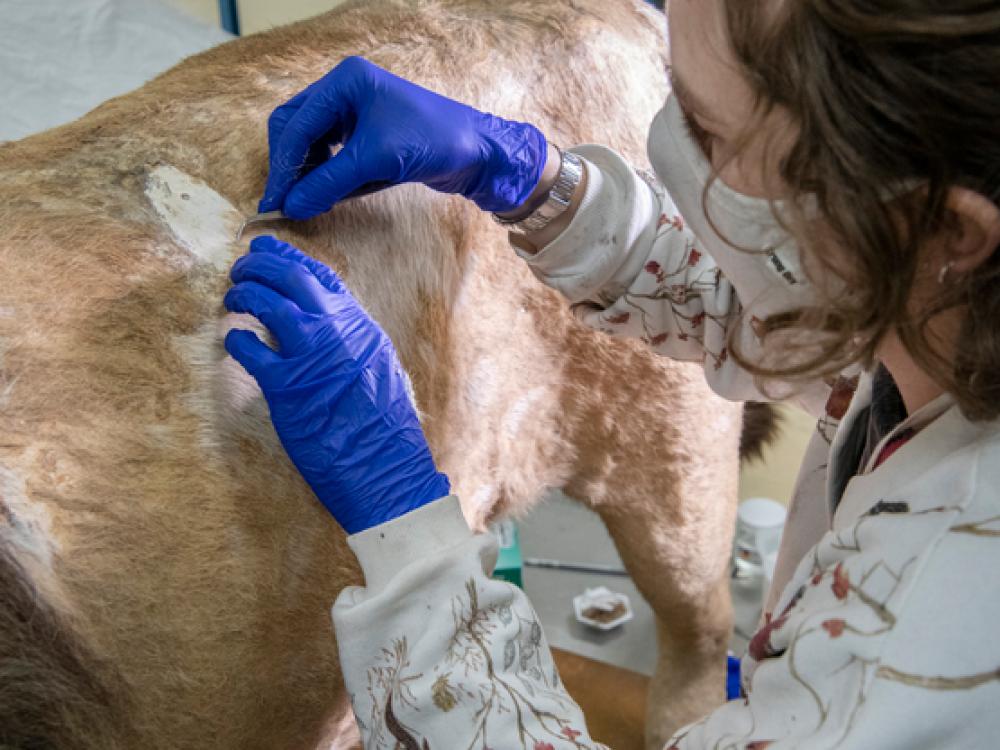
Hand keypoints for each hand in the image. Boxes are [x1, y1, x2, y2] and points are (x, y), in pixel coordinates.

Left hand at [223, 235, 450, 533]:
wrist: (385, 464)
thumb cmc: (384, 425)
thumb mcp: (380, 368)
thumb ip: (352, 341)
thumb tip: (326, 325)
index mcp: (360, 326)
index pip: (321, 277)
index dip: (291, 258)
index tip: (270, 249)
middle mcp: (337, 332)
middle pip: (292, 279)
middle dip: (261, 264)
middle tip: (242, 265)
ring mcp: (312, 356)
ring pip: (268, 304)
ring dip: (245, 294)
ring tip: (233, 296)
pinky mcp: (287, 387)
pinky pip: (251, 350)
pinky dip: (237, 340)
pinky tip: (233, 339)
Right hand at [259, 55, 547, 218]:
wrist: (479, 152)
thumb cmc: (434, 141)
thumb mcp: (375, 160)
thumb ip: (329, 182)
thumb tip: (291, 206)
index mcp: (345, 81)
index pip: (296, 123)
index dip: (283, 166)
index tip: (274, 201)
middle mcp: (345, 92)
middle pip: (297, 129)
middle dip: (291, 167)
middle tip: (286, 203)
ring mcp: (355, 113)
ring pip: (313, 145)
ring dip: (309, 174)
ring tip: (310, 203)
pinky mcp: (367, 136)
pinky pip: (334, 157)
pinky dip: (329, 177)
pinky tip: (329, 197)